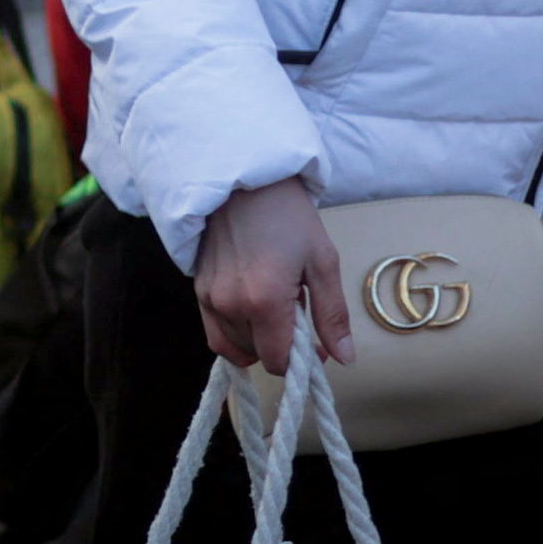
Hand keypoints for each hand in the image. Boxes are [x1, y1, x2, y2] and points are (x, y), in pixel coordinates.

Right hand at [193, 175, 353, 372]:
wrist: (244, 181)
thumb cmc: (287, 215)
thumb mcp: (322, 262)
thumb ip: (332, 315)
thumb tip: (344, 357)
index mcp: (264, 300)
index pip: (279, 361)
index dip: (301, 362)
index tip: (315, 345)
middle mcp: (231, 305)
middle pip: (258, 357)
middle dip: (281, 348)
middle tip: (297, 317)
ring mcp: (210, 299)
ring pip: (236, 348)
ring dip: (259, 342)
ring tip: (275, 308)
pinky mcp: (198, 291)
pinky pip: (216, 334)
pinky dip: (237, 335)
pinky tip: (253, 312)